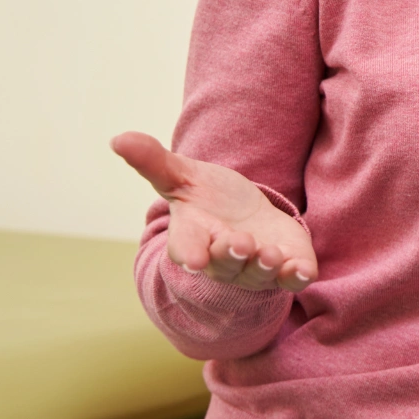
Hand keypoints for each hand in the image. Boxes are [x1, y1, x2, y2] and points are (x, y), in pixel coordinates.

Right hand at [112, 132, 316, 292]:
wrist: (247, 214)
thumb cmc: (209, 197)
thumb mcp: (182, 175)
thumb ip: (154, 161)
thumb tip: (117, 138)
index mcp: (194, 236)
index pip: (186, 249)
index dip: (189, 254)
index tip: (193, 260)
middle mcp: (223, 258)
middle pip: (224, 264)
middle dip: (231, 256)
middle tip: (240, 242)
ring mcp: (254, 267)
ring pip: (257, 275)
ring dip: (263, 267)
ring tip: (268, 253)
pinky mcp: (286, 267)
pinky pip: (291, 280)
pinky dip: (296, 277)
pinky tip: (301, 270)